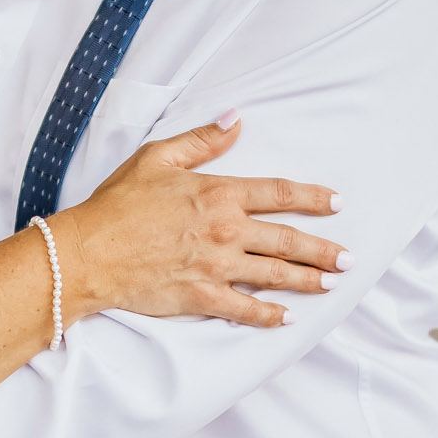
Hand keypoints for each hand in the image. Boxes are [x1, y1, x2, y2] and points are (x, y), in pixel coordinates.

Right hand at [58, 112, 346, 328]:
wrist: (90, 251)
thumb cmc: (119, 203)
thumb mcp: (158, 158)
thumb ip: (202, 141)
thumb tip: (235, 119)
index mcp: (219, 194)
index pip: (279, 193)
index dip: (312, 198)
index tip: (335, 203)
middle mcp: (226, 231)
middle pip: (288, 240)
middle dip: (322, 250)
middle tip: (347, 258)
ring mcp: (217, 267)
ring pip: (275, 275)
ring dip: (308, 280)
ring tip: (330, 283)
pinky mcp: (202, 297)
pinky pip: (245, 309)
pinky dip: (268, 315)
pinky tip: (286, 317)